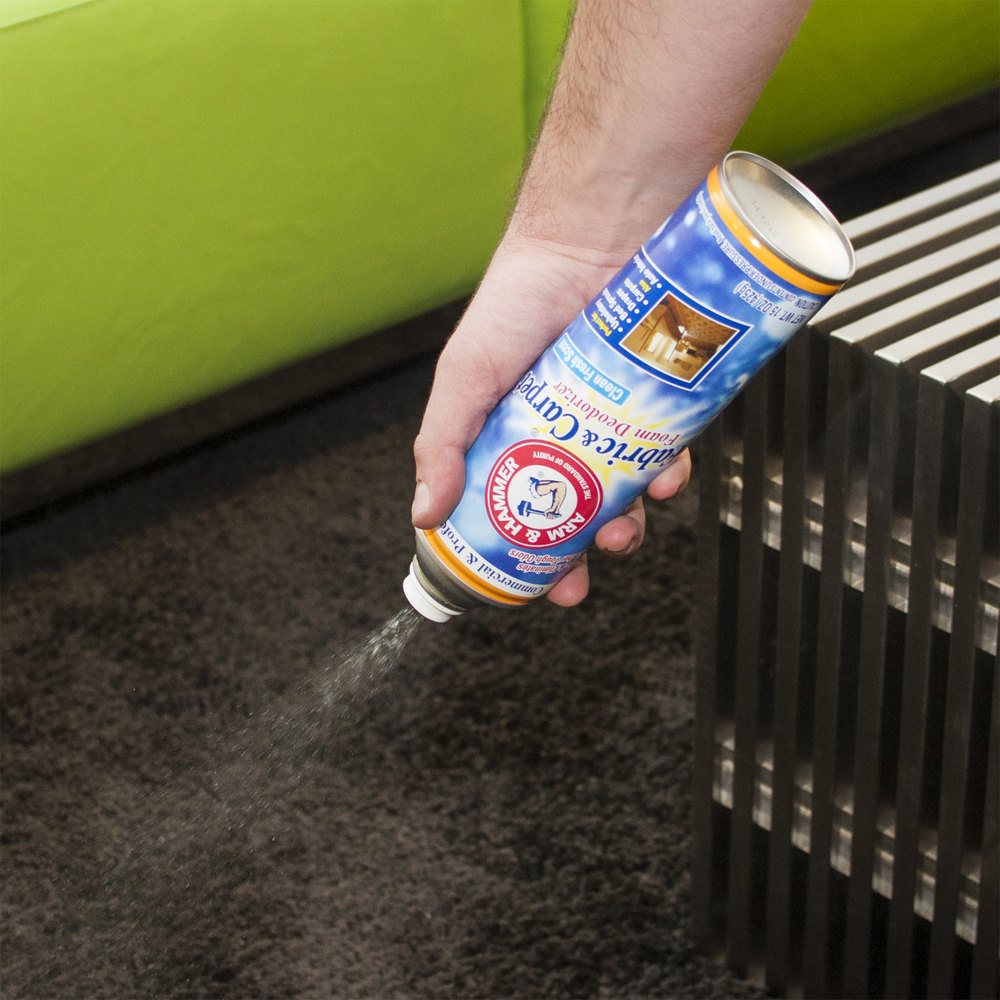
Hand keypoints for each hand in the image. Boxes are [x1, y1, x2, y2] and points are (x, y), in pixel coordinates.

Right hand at [410, 231, 691, 607]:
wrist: (592, 239)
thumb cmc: (519, 299)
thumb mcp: (464, 378)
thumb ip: (440, 445)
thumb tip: (425, 513)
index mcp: (511, 435)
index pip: (513, 507)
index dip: (518, 552)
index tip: (524, 585)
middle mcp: (564, 434)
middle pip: (573, 513)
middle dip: (575, 555)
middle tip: (576, 579)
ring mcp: (613, 421)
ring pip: (624, 494)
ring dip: (624, 526)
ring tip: (622, 531)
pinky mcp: (659, 403)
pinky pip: (668, 454)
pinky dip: (667, 476)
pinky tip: (663, 477)